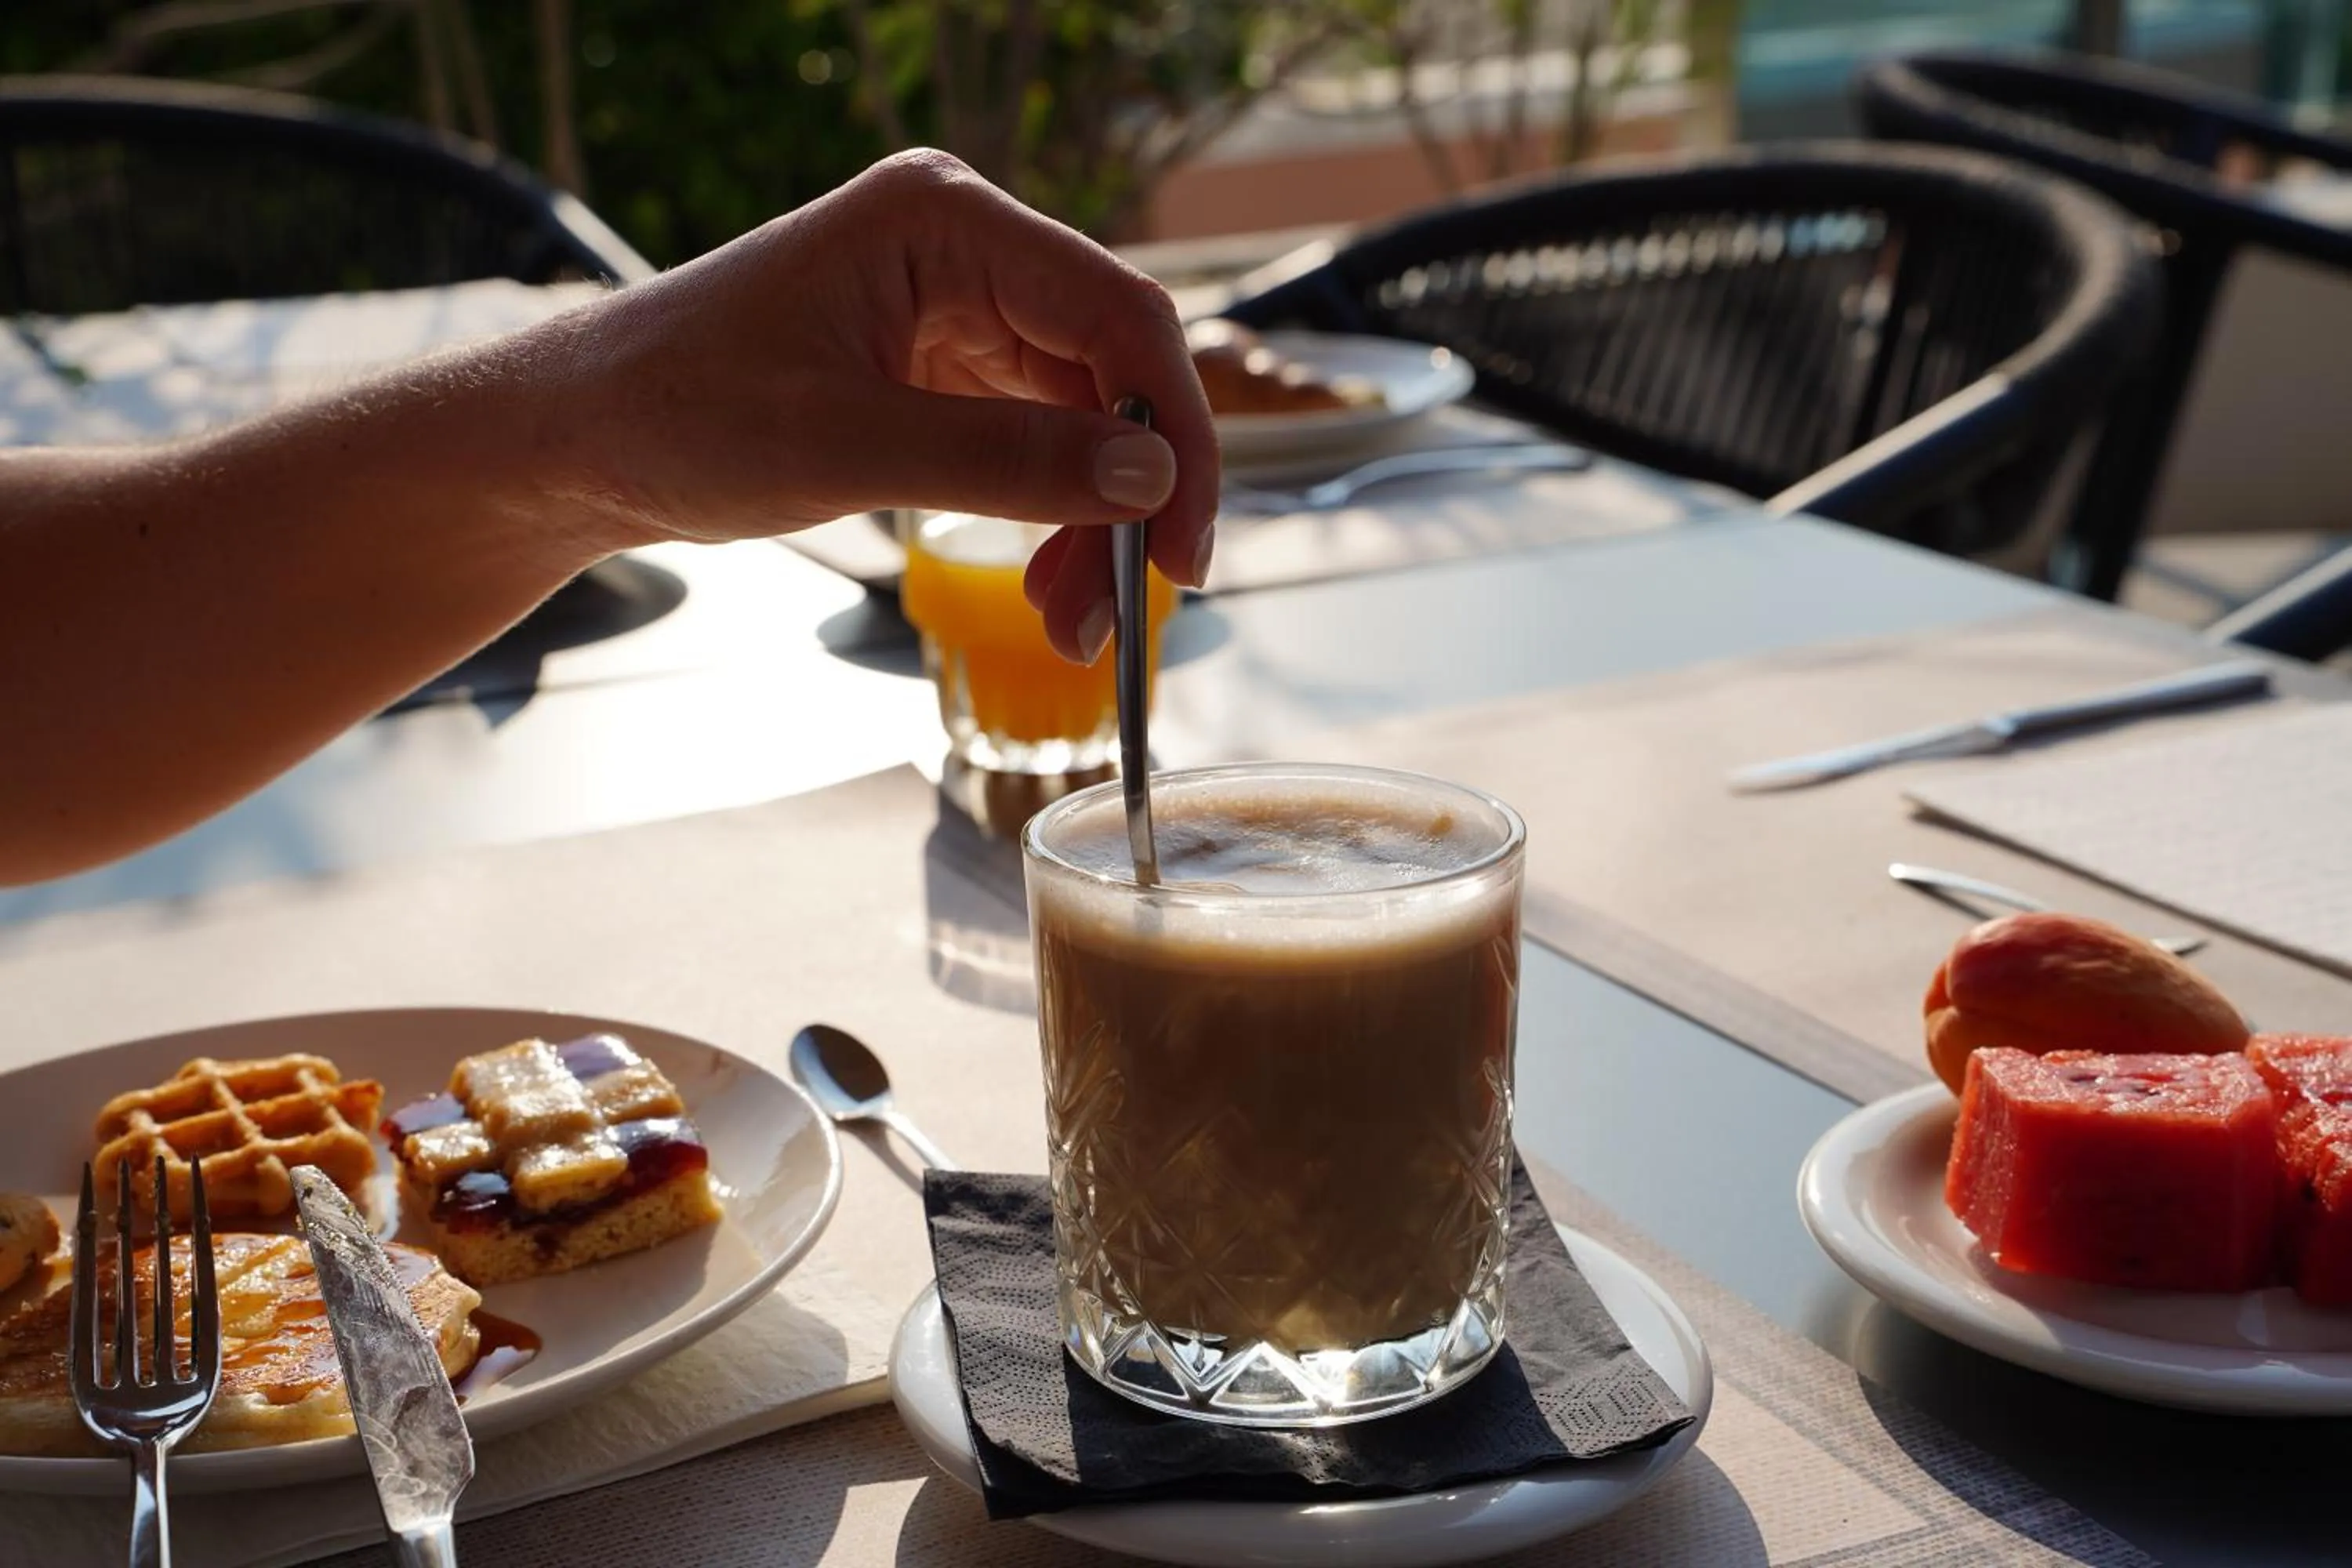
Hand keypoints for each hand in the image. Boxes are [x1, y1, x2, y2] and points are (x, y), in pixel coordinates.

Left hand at [547, 149, 1217, 661]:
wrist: (578, 439)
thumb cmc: (676, 414)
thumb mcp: (844, 448)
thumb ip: (1006, 462)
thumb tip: (1150, 478)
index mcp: (944, 220)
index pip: (1119, 317)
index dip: (1175, 435)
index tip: (1183, 549)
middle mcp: (966, 250)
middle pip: (1114, 374)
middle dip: (1129, 500)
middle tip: (1118, 615)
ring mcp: (958, 308)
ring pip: (1086, 421)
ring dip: (1094, 525)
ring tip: (1067, 625)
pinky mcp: (942, 368)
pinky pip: (1038, 442)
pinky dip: (1052, 520)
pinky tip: (1043, 585)